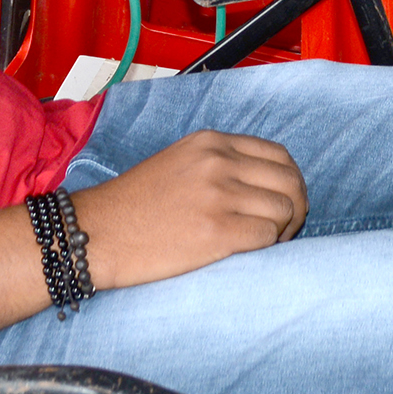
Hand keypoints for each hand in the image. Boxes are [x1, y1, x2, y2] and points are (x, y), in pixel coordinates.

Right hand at [72, 131, 306, 290]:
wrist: (96, 233)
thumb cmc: (134, 205)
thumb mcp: (178, 163)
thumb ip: (219, 163)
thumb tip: (264, 184)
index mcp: (211, 142)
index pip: (279, 155)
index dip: (289, 181)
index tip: (283, 201)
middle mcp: (218, 162)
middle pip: (290, 180)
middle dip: (296, 207)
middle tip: (285, 228)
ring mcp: (218, 196)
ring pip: (285, 209)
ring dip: (283, 230)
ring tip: (264, 242)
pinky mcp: (216, 232)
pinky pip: (267, 236)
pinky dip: (267, 247)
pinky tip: (248, 251)